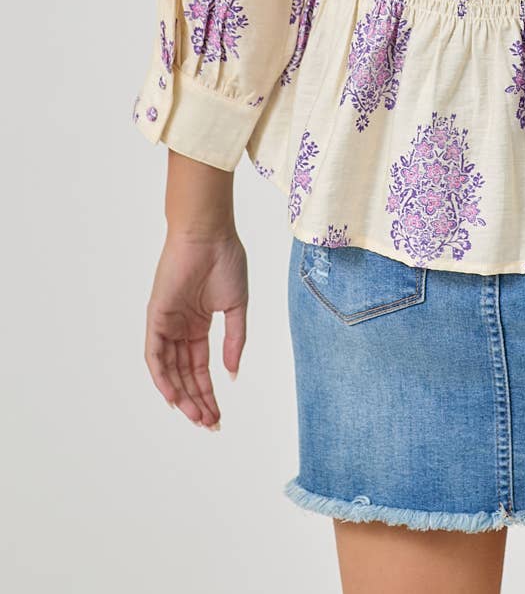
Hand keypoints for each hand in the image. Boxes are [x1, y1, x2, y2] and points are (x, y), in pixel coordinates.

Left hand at [144, 228, 248, 428]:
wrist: (210, 234)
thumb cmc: (226, 261)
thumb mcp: (237, 306)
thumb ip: (235, 340)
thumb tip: (232, 374)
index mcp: (199, 325)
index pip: (200, 368)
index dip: (208, 393)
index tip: (218, 416)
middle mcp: (180, 328)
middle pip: (185, 374)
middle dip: (196, 401)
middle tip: (209, 424)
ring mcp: (167, 323)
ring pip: (169, 370)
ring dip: (181, 395)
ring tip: (197, 416)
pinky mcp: (156, 316)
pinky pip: (154, 355)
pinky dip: (161, 377)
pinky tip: (174, 397)